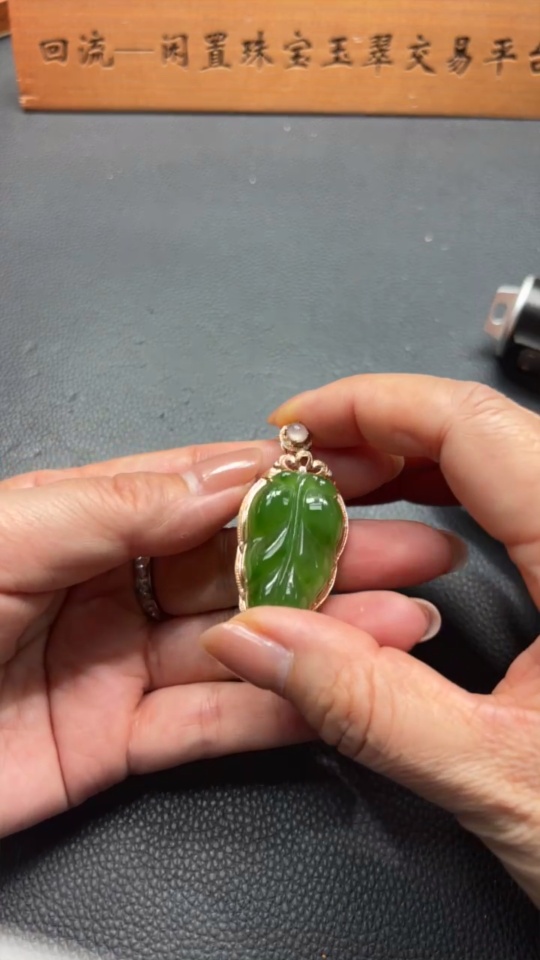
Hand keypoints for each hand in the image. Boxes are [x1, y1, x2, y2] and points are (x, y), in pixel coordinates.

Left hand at [0, 436, 460, 836]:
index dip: (277, 482)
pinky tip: (334, 688)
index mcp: (75, 519)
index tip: (351, 477)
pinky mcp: (114, 744)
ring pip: (238, 645)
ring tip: (399, 619)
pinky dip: (276, 707)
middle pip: (235, 568)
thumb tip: (224, 474)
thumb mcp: (2, 539)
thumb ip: (115, 505)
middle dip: (324, 557)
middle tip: (403, 547)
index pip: (196, 489)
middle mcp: (104, 588)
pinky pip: (209, 722)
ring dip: (322, 634)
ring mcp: (114, 666)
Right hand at [202, 375, 539, 907]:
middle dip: (379, 434)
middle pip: (485, 427)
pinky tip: (418, 522)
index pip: (469, 421)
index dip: (368, 406)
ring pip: (508, 459)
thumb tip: (258, 639)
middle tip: (303, 471)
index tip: (297, 426)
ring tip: (342, 494)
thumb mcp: (501, 777)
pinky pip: (525, 500)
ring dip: (416, 463)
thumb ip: (366, 704)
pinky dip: (458, 496)